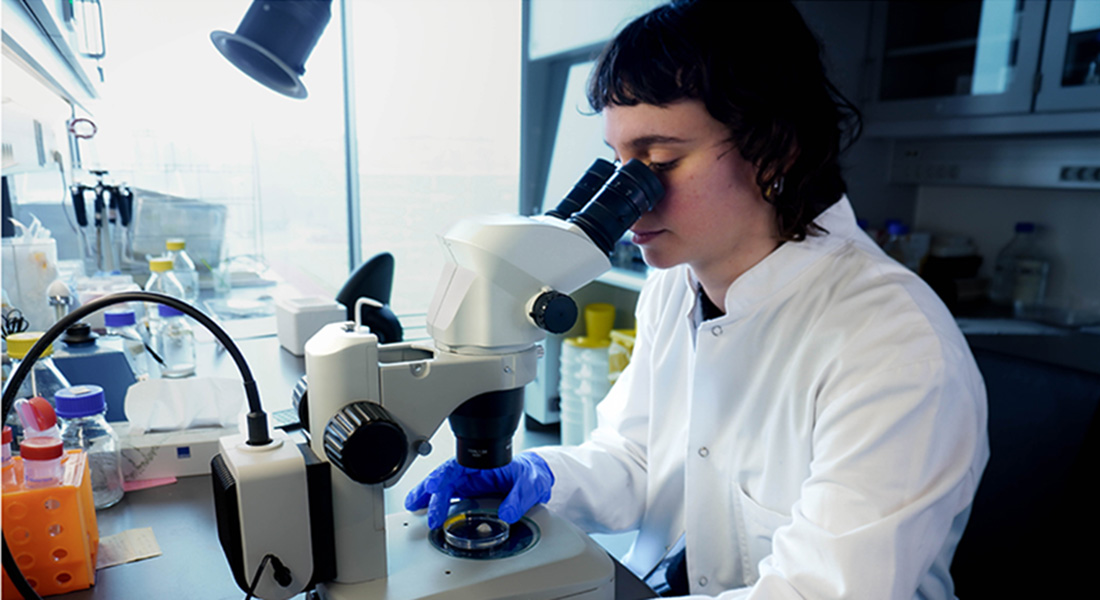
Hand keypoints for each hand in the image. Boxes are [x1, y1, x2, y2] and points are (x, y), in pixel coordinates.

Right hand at [404, 452, 554, 528]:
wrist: (537, 478)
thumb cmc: (533, 474)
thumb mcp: (531, 483)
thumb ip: (520, 497)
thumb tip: (508, 512)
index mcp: (485, 461)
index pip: (458, 466)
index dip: (444, 476)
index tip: (436, 489)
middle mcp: (473, 470)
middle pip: (445, 476)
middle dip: (429, 489)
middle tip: (419, 504)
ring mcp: (470, 482)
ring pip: (443, 485)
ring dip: (426, 495)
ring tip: (412, 505)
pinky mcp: (470, 493)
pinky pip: (449, 496)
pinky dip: (435, 503)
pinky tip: (423, 510)